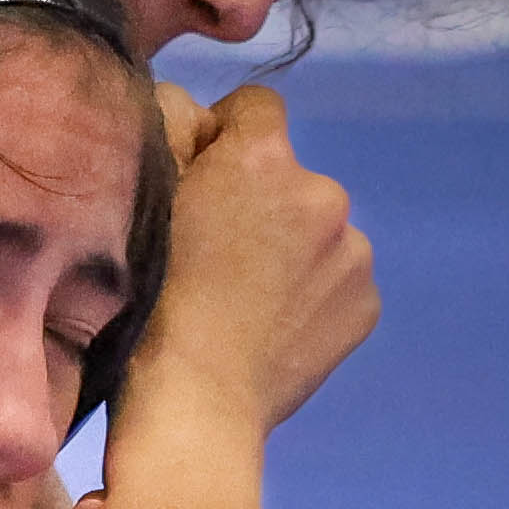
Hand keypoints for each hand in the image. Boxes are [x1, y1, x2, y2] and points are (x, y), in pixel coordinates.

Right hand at [140, 83, 375, 428]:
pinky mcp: (368, 303)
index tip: (197, 183)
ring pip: (317, 229)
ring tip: (240, 298)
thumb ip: (171, 132)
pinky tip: (269, 325)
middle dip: (258, 200)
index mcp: (264, 159)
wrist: (195, 402)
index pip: (256, 106)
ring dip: (287, 248)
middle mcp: (325, 193)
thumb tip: (196, 112)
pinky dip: (309, 292)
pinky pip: (336, 278)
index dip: (222, 139)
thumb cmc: (149, 301)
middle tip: (211, 254)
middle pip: (289, 174)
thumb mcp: (140, 198)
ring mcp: (354, 252)